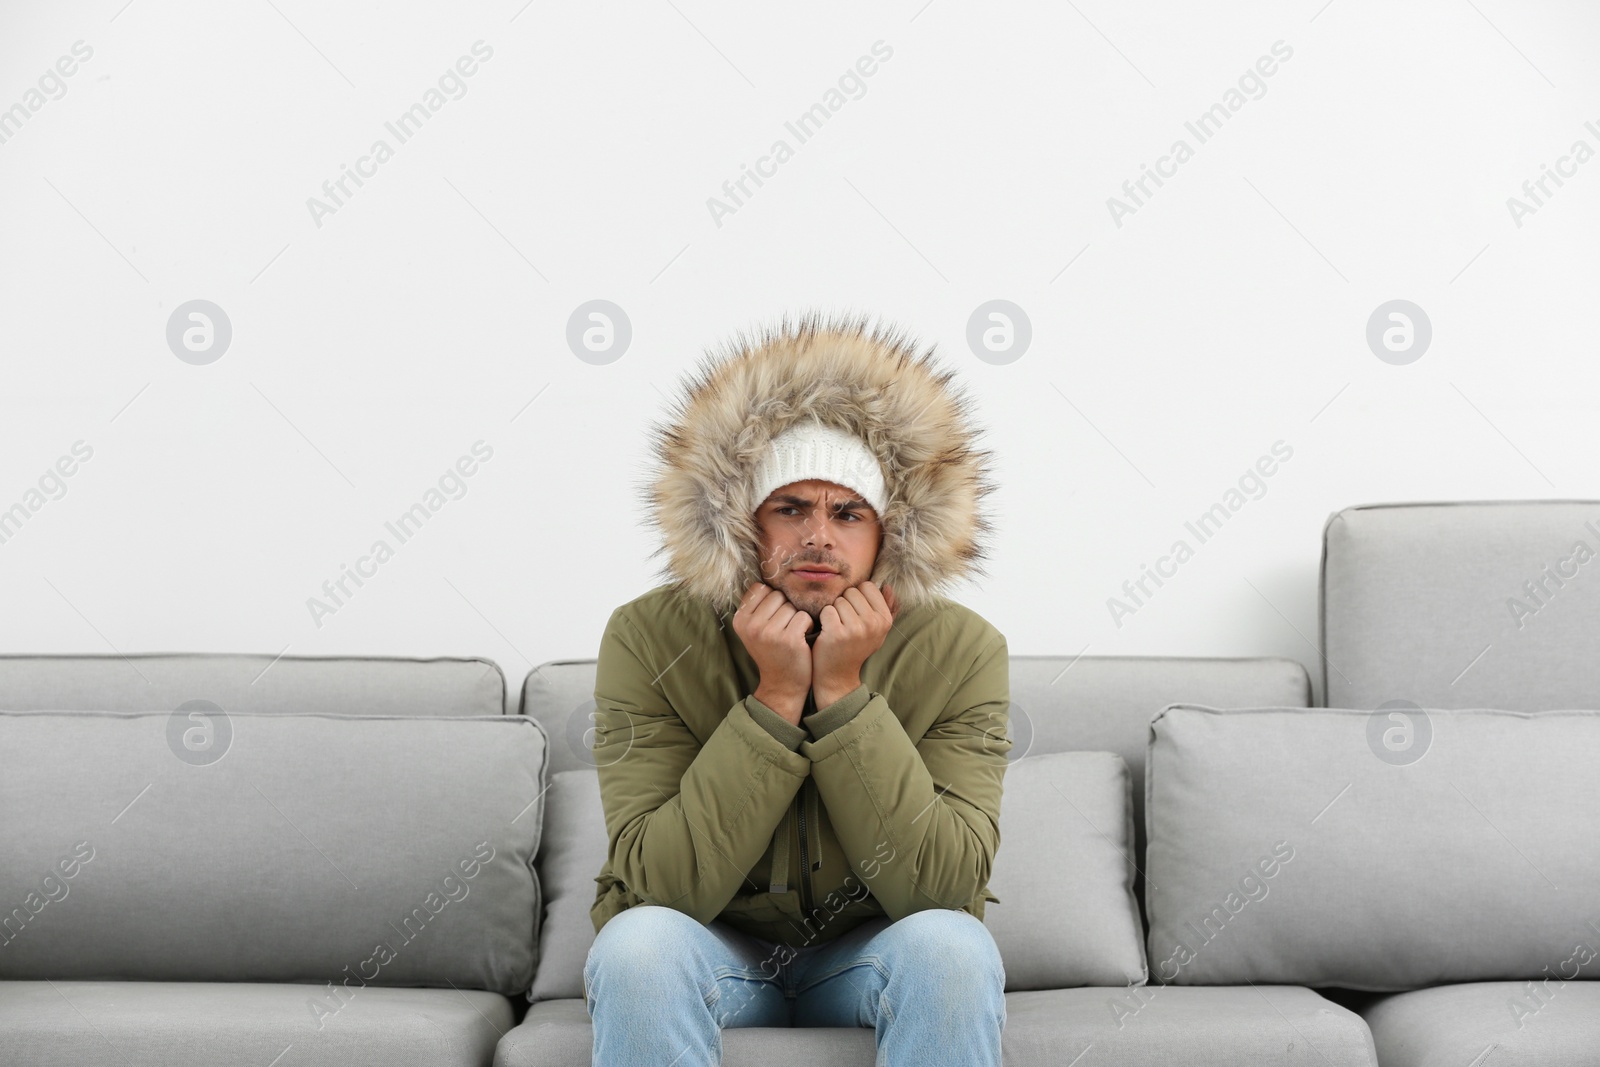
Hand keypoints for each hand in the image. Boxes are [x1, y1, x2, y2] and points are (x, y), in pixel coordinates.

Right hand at [732, 581, 812, 723]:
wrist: (782, 684)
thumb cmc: (772, 651)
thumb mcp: (754, 629)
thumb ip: (755, 605)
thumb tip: (766, 572)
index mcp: (740, 620)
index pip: (761, 589)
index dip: (772, 601)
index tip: (772, 619)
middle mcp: (751, 625)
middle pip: (778, 596)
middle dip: (785, 608)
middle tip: (783, 629)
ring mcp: (769, 633)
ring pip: (792, 606)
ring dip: (797, 618)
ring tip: (791, 634)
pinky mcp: (789, 639)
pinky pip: (804, 616)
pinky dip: (808, 625)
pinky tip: (801, 638)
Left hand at [812, 581, 897, 706]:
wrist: (838, 674)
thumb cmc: (856, 647)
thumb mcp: (877, 630)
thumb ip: (885, 607)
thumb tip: (887, 586)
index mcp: (885, 620)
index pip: (867, 586)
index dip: (858, 596)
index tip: (856, 613)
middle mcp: (873, 624)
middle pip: (851, 591)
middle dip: (845, 603)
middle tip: (845, 623)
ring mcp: (855, 629)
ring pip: (838, 600)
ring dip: (834, 611)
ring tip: (838, 628)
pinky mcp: (837, 633)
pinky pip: (827, 610)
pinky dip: (824, 618)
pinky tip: (828, 631)